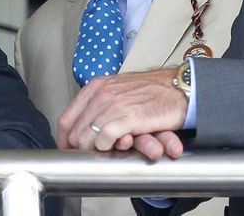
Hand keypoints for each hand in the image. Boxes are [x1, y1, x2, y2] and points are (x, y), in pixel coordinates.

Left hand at [57, 68, 187, 159]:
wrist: (179, 88)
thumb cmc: (150, 92)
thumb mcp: (117, 91)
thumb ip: (99, 106)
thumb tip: (81, 129)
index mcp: (95, 88)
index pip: (66, 119)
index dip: (65, 140)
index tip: (69, 151)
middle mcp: (101, 94)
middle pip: (75, 132)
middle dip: (80, 149)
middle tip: (92, 156)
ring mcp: (113, 104)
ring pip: (87, 137)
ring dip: (95, 150)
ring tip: (106, 151)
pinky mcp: (129, 116)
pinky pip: (105, 137)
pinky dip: (107, 147)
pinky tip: (117, 146)